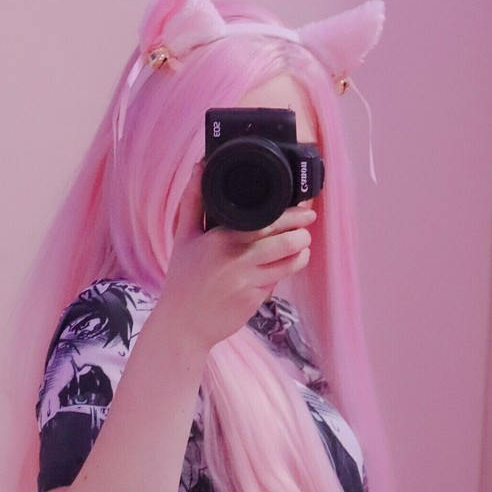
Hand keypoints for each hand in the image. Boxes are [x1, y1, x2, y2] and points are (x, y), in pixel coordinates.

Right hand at [157, 168, 315, 352]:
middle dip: (302, 229)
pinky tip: (287, 263)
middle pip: (283, 239)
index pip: (265, 220)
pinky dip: (285, 271)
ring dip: (302, 251)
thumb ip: (193, 200)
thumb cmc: (183, 279)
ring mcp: (248, 280)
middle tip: (308, 220)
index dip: (289, 213)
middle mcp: (237, 258)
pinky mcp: (255, 299)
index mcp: (220, 238)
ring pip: (288, 262)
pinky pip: (278, 280)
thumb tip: (200, 166)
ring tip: (303, 243)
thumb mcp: (183, 236)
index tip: (301, 205)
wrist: (183, 325)